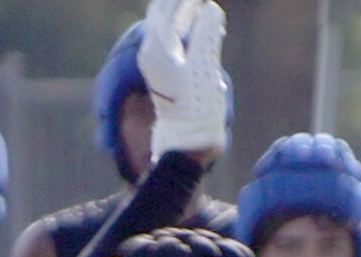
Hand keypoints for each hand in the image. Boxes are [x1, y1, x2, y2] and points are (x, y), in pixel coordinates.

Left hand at [139, 0, 229, 160]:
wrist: (187, 139)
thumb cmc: (196, 106)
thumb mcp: (205, 67)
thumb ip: (206, 34)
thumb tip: (209, 8)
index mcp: (157, 50)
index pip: (168, 9)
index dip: (186, 0)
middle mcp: (151, 54)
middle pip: (162, 14)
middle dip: (182, 3)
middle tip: (202, 1)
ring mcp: (156, 63)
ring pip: (168, 25)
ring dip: (186, 13)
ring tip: (206, 8)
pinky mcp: (165, 72)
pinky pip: (174, 39)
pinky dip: (189, 28)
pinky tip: (209, 28)